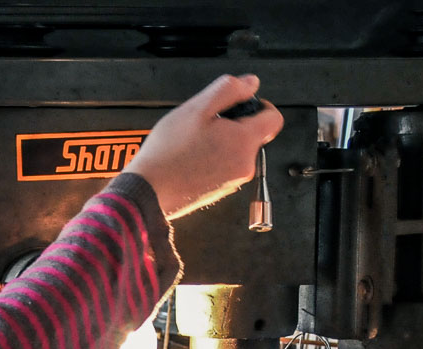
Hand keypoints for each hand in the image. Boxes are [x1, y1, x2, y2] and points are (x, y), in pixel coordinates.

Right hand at [122, 74, 283, 219]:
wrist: (148, 191)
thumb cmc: (168, 153)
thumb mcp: (196, 108)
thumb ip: (229, 90)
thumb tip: (251, 83)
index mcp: (244, 141)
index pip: (274, 118)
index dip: (260, 104)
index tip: (242, 103)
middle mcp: (245, 165)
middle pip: (254, 134)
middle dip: (234, 124)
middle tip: (206, 123)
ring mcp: (233, 181)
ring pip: (238, 151)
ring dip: (223, 142)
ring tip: (194, 142)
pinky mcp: (220, 191)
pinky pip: (226, 167)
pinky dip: (214, 159)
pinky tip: (192, 157)